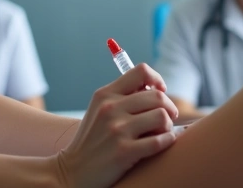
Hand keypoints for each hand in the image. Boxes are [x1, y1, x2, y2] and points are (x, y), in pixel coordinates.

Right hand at [55, 64, 178, 187]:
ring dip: (168, 126)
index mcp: (105, 94)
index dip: (157, 80)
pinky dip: (167, 141)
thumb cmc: (92, 140)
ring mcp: (117, 130)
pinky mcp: (124, 152)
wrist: (73, 171)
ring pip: (162, 117)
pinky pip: (160, 141)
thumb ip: (123, 97)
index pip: (141, 71)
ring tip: (161, 132)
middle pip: (157, 97)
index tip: (160, 92)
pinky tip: (163, 142)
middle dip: (169, 108)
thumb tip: (156, 89)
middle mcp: (110, 108)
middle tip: (167, 119)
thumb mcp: (99, 110)